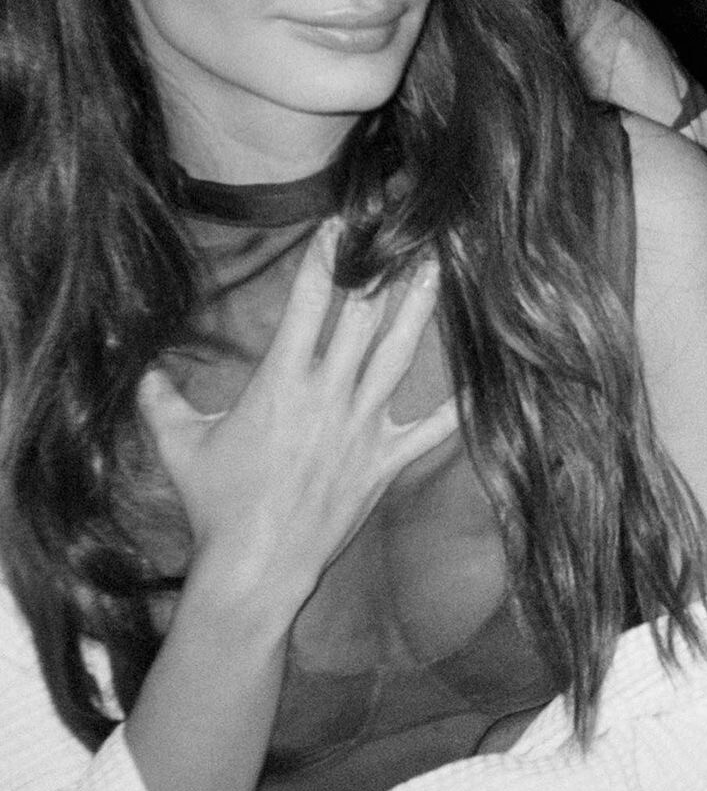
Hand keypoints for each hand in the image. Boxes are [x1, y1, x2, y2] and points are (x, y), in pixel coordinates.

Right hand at [138, 224, 458, 613]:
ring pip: (399, 356)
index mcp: (283, 382)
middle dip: (383, 270)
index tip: (339, 222)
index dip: (325, 259)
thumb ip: (159, 401)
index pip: (309, 304)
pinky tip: (481, 383)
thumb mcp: (179, 446)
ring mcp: (363, 428)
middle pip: (364, 318)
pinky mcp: (384, 462)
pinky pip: (429, 431)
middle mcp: (329, 395)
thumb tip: (141, 372)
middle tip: (403, 231)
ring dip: (419, 310)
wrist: (255, 568)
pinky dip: (455, 407)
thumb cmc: (216, 505)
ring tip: (436, 270)